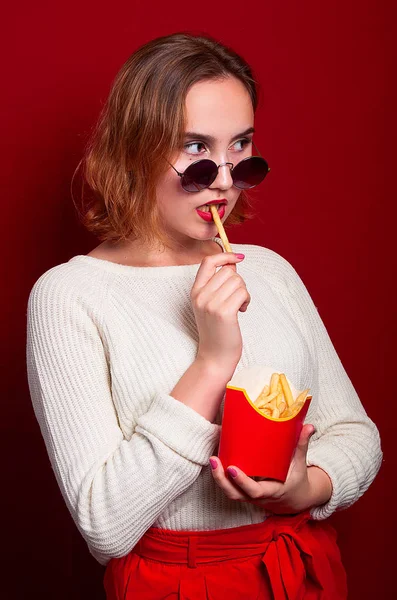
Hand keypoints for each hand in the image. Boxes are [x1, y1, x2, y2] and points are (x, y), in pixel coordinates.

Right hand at [191, 253, 250, 375]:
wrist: (215, 356)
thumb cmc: (217, 330)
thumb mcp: (210, 304)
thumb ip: (218, 284)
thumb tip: (233, 262)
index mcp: (195, 292)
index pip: (208, 262)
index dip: (225, 256)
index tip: (238, 258)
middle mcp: (200, 296)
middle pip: (229, 271)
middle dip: (238, 282)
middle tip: (236, 298)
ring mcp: (211, 304)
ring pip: (238, 281)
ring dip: (243, 292)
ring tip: (239, 306)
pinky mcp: (224, 312)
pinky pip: (243, 292)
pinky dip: (247, 300)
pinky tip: (242, 311)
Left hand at [210, 424, 331, 513]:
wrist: (295, 500)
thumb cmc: (297, 480)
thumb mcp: (300, 464)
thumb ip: (301, 445)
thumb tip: (310, 427)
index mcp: (273, 491)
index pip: (255, 491)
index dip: (243, 482)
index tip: (232, 469)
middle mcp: (258, 497)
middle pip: (235, 494)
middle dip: (221, 480)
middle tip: (214, 460)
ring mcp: (249, 496)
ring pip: (229, 492)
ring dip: (218, 478)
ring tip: (212, 459)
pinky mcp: (244, 492)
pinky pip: (230, 488)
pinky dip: (221, 477)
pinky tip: (216, 460)